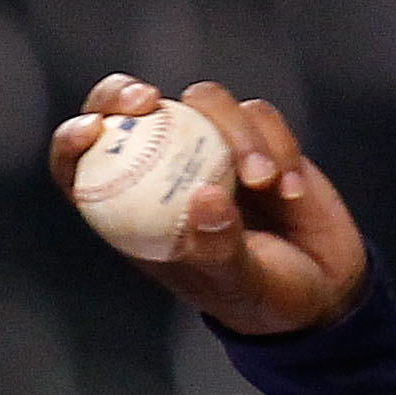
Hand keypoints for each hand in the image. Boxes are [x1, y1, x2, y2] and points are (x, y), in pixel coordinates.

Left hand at [49, 76, 368, 336]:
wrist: (322, 290)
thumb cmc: (263, 298)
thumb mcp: (236, 284)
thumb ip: (220, 248)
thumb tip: (206, 198)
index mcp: (136, 215)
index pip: (83, 169)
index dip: (73, 142)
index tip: (92, 129)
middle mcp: (165, 175)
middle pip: (127, 113)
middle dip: (125, 94)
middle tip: (148, 100)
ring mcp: (211, 151)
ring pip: (203, 103)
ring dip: (235, 132)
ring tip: (262, 181)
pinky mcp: (258, 139)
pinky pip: (259, 116)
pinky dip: (277, 143)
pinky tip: (289, 190)